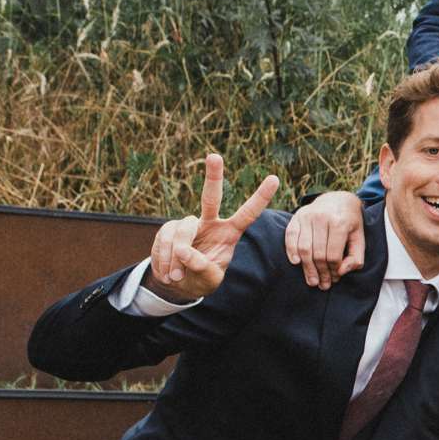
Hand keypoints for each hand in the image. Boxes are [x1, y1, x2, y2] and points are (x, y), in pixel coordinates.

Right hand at [145, 154, 279, 302]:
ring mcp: (188, 224)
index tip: (275, 178)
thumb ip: (202, 267)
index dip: (260, 197)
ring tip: (176, 277)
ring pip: (181, 231)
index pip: (247, 213)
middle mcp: (210, 223)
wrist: (179, 283)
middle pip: (211, 197)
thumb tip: (184, 251)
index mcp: (230, 233)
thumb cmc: (202, 278)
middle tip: (215, 156)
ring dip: (175, 257)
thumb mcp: (209, 279)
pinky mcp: (169, 228)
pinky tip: (167, 273)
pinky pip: (164, 239)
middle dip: (213, 176)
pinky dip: (163, 258)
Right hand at [284, 191, 365, 288]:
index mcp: (340, 223)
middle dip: (320, 273)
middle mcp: (322, 218)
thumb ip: (356, 257)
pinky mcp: (297, 216)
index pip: (333, 255)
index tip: (335, 279)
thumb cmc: (350, 223)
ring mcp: (308, 216)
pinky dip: (291, 250)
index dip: (334, 271)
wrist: (338, 199)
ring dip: (307, 268)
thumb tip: (342, 271)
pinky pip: (290, 236)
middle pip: (318, 254)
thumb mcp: (360, 238)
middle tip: (322, 285)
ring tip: (312, 280)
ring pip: (304, 248)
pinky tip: (296, 262)